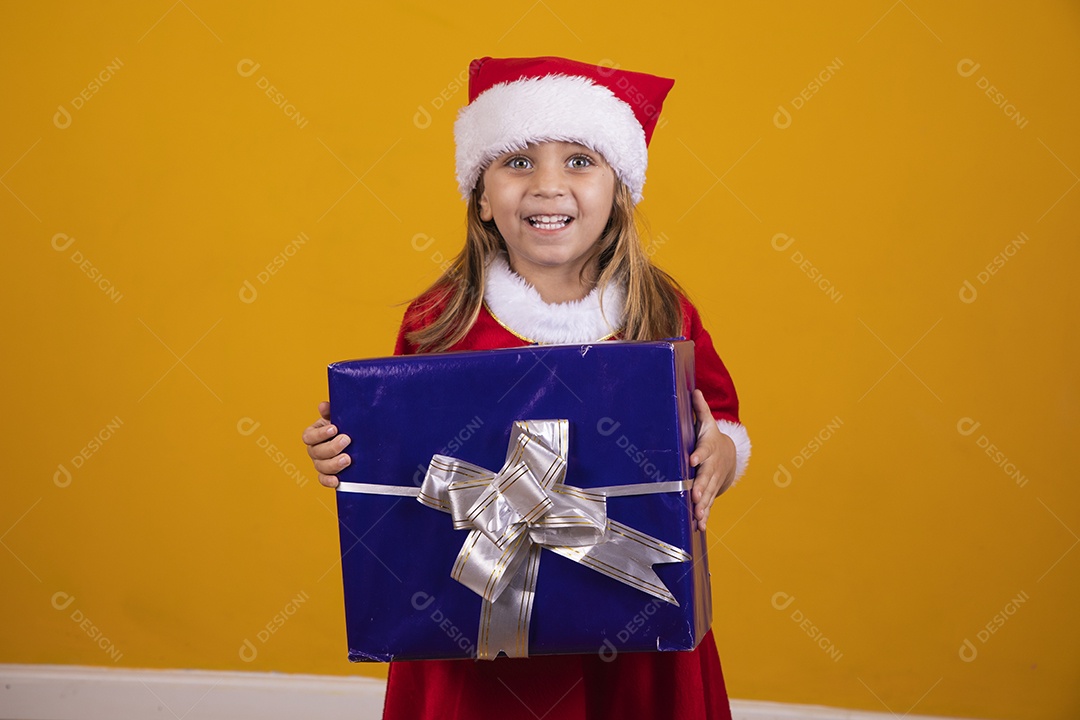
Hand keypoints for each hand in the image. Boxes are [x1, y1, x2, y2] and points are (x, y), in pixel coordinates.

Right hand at [301, 401, 350, 487]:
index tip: (334, 428)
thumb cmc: (344, 427)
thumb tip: (323, 406)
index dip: (320, 434)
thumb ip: (330, 411)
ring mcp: (320, 463)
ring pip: (321, 467)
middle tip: (347, 440)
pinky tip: (337, 480)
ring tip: (347, 459)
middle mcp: (314, 450)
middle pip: (317, 452)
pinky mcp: (327, 475)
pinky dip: (329, 481)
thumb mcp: (337, 417)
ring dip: (333, 464)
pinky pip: (324, 480)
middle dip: (332, 447)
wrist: (355, 441)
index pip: (309, 436)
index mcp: (313, 435)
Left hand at [688, 389, 735, 531]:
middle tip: (696, 496)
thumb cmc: (710, 436)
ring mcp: (713, 481)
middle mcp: (712, 466)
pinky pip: (709, 505)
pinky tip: (700, 527)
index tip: (692, 460)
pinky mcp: (712, 492)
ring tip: (697, 516)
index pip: (704, 450)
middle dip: (702, 487)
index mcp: (709, 448)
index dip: (699, 454)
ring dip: (704, 506)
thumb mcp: (707, 422)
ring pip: (709, 494)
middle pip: (707, 477)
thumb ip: (700, 409)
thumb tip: (694, 390)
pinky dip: (705, 516)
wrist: (728, 454)